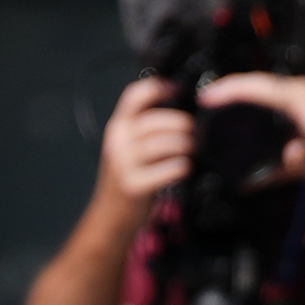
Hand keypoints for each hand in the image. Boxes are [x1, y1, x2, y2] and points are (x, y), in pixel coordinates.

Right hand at [96, 75, 200, 207]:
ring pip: (163, 144)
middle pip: (155, 120)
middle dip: (180, 123)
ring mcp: (124, 164)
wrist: (110, 217)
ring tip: (192, 149)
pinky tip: (185, 168)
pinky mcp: (135, 185)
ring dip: (184, 145)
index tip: (179, 89)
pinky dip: (181, 166)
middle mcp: (117, 142)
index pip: (135, 95)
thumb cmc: (127, 180)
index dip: (159, 87)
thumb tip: (177, 113)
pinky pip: (167, 169)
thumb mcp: (128, 148)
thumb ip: (144, 130)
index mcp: (117, 127)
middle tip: (193, 130)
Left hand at [199, 71, 304, 179]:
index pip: (259, 94)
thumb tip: (247, 183)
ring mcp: (298, 91)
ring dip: (229, 89)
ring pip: (255, 84)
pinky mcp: (300, 97)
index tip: (212, 104)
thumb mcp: (296, 165)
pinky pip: (263, 90)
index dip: (235, 96)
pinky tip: (223, 96)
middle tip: (204, 101)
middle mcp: (296, 90)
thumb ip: (272, 171)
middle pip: (254, 85)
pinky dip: (241, 92)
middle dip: (227, 92)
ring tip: (208, 98)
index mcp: (295, 102)